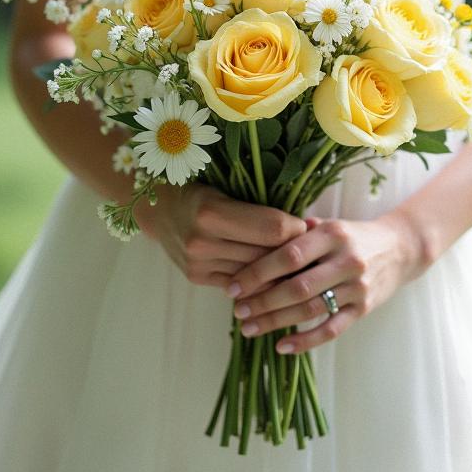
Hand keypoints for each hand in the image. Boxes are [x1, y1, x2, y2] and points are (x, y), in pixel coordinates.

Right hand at [134, 184, 306, 287]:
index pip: (272, 228)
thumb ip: (262, 208)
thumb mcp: (227, 186)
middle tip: (314, 249)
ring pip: (255, 274)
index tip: (308, 225)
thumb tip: (308, 226)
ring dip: (279, 271)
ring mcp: (197, 263)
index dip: (296, 228)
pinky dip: (260, 281)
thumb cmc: (201, 188)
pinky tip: (275, 275)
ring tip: (300, 264)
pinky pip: (240, 284)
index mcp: (211, 211)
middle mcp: (201, 240)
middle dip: (292, 252)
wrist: (157, 206)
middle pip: (265, 254)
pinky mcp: (196, 277)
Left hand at [225, 209, 426, 352]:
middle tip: (238, 312)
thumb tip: (253, 242)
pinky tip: (282, 346)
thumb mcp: (330, 224)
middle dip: (262, 301)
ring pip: (310, 309)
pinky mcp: (364, 309)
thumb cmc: (354, 236)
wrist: (401, 248)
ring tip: (249, 329)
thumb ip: (297, 232)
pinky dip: (306, 340)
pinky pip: (331, 329)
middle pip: (296, 286)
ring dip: (276, 322)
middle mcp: (346, 260)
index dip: (257, 273)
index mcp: (332, 234)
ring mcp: (357, 287)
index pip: (288, 255)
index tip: (233, 286)